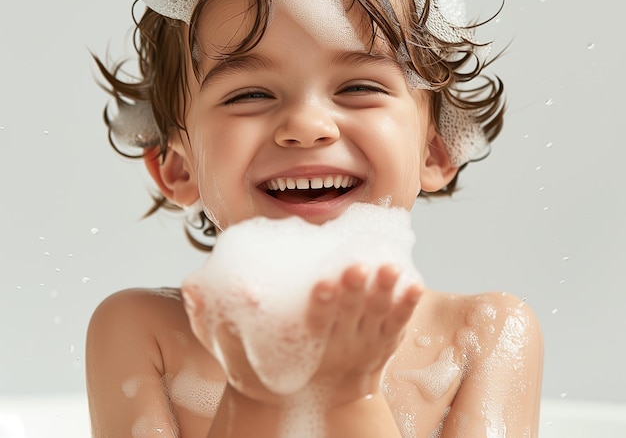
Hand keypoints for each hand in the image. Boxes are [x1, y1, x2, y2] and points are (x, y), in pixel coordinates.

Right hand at [183, 264, 422, 405]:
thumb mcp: (231, 353)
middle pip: (347, 320)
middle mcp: (332, 351)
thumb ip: (211, 319)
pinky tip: (415, 282)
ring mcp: (357, 350)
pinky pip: (395, 330)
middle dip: (355, 294)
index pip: (311, 327)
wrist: (299, 404)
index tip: (323, 282)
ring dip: (385, 296)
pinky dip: (406, 309)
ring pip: (375, 322)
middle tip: (358, 266)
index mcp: (297, 351)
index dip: (319, 306)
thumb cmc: (263, 371)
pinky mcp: (376, 348)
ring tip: (392, 267)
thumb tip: (191, 285)